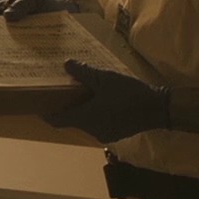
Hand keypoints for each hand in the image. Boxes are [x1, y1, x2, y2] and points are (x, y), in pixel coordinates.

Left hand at [43, 59, 169, 142]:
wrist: (160, 109)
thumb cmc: (129, 94)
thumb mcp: (105, 79)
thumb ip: (84, 73)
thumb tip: (66, 64)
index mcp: (85, 118)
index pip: (57, 121)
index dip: (46, 114)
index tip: (38, 106)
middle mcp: (92, 130)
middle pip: (72, 121)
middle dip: (67, 108)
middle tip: (62, 93)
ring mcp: (105, 134)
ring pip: (87, 122)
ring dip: (83, 111)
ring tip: (83, 94)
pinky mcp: (117, 134)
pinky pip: (100, 124)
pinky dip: (96, 115)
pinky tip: (101, 102)